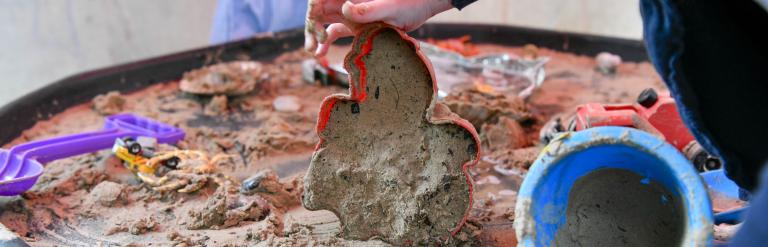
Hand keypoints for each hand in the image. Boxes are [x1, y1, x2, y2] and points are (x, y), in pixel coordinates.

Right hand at [305, 0, 453, 55]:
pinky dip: (327, 42)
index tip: (315, 26)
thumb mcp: (389, 7)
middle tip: (312, 45)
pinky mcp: (357, 24)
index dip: (312, 11)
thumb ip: (368, 9)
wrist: (424, 5)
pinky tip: (322, 54)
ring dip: (316, 36)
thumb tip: (345, 8)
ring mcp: (351, 12)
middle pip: (319, 11)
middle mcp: (346, 0)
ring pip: (325, 23)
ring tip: (315, 52)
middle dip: (311, 26)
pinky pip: (336, 32)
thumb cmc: (409, 1)